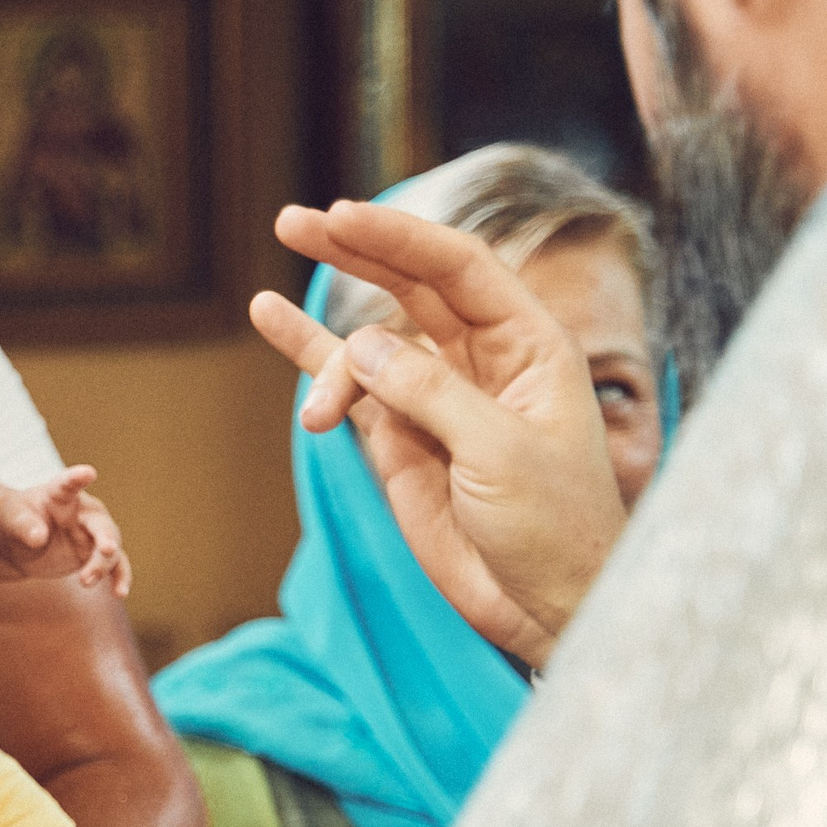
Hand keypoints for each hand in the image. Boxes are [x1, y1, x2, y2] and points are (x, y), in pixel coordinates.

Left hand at [0, 465, 130, 595]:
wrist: (16, 544)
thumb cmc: (13, 521)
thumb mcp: (12, 520)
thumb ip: (24, 526)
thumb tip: (39, 537)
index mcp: (60, 494)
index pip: (69, 484)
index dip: (78, 478)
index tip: (88, 473)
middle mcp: (83, 511)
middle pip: (100, 523)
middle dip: (105, 536)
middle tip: (104, 550)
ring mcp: (92, 534)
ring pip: (109, 548)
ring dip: (103, 565)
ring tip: (85, 581)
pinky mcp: (95, 556)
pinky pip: (114, 566)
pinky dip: (119, 578)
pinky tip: (120, 592)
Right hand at [251, 202, 625, 667]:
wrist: (549, 608)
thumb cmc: (556, 528)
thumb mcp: (498, 452)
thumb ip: (430, 392)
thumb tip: (363, 346)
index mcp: (529, 346)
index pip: (459, 268)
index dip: (399, 238)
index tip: (341, 217)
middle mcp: (482, 360)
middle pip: (411, 285)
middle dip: (354, 252)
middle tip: (295, 221)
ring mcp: (435, 398)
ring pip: (371, 342)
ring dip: (322, 341)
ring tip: (274, 333)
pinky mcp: (400, 439)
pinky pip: (348, 385)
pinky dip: (308, 357)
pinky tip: (271, 315)